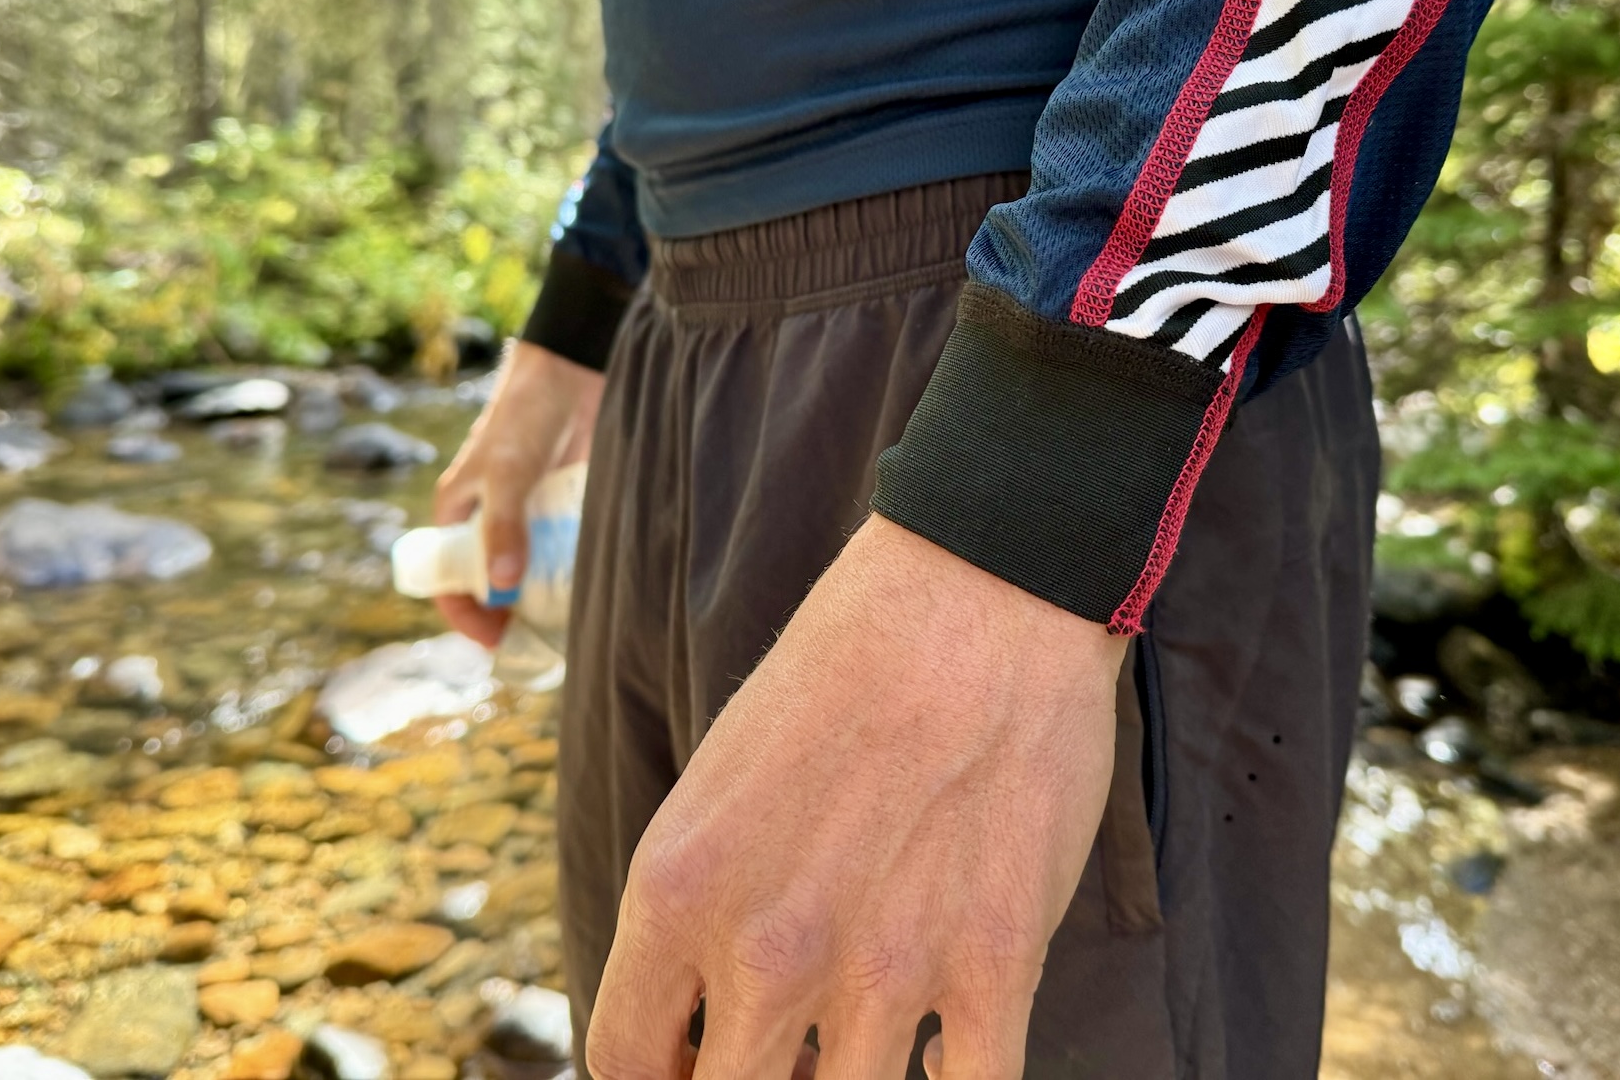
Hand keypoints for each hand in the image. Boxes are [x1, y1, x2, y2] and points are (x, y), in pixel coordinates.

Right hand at [432, 339, 604, 646]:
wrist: (574, 373)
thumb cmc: (525, 416)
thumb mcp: (507, 473)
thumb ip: (504, 528)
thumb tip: (503, 589)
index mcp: (459, 513)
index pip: (449, 580)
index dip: (467, 615)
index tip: (496, 642)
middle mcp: (492, 522)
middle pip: (494, 585)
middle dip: (512, 617)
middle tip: (542, 645)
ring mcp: (531, 517)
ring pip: (533, 574)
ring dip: (546, 599)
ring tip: (572, 627)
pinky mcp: (565, 510)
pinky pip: (565, 553)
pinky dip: (574, 573)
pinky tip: (594, 591)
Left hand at [587, 516, 1126, 1079]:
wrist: (979, 588)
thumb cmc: (848, 666)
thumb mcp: (720, 779)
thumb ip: (700, 903)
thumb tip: (706, 1009)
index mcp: (677, 891)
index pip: (626, 1063)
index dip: (660, 1079)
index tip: (696, 1059)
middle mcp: (765, 949)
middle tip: (791, 1043)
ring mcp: (883, 968)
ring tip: (868, 1033)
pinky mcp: (993, 963)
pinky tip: (950, 1049)